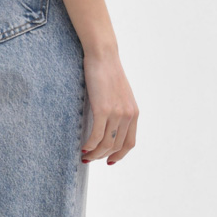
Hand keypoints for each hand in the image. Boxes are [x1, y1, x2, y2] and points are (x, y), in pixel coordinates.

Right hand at [80, 50, 138, 164]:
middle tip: (90, 159)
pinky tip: (83, 147)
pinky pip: (96, 135)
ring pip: (106, 144)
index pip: (130, 143)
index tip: (109, 160)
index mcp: (134, 113)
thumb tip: (109, 125)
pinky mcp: (103, 109)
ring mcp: (116, 113)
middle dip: (102, 156)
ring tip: (84, 155)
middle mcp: (128, 115)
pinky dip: (89, 145)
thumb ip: (118, 110)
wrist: (103, 56)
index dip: (119, 155)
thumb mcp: (119, 95)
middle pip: (117, 146)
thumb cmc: (107, 72)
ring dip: (95, 154)